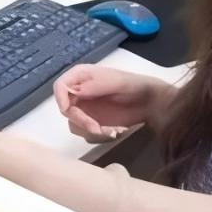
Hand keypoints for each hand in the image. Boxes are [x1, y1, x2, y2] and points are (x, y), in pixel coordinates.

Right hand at [53, 64, 169, 142]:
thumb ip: (93, 85)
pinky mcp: (93, 122)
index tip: (70, 111)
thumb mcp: (115, 82)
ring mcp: (85, 108)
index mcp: (80, 77)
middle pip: (67, 109)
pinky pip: (88, 133)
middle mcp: (79, 93)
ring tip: (114, 130)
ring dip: (93, 130)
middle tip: (99, 129)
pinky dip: (101, 135)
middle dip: (82, 121)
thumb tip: (72, 91)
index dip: (61, 99)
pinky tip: (116, 131)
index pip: (60, 87)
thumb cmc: (133, 86)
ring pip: (75, 124)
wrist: (150, 102)